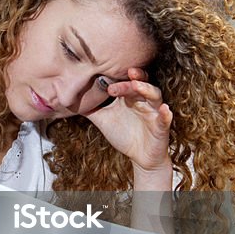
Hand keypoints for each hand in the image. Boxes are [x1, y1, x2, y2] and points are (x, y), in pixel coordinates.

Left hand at [86, 68, 172, 183]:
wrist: (140, 158)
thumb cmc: (124, 134)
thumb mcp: (103, 120)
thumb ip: (90, 108)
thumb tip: (69, 98)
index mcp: (130, 97)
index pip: (125, 81)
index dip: (117, 78)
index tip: (104, 77)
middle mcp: (143, 100)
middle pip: (140, 84)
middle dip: (132, 80)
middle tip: (123, 75)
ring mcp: (153, 112)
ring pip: (154, 95)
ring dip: (147, 89)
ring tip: (137, 85)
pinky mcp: (161, 126)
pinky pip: (165, 118)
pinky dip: (165, 113)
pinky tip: (164, 110)